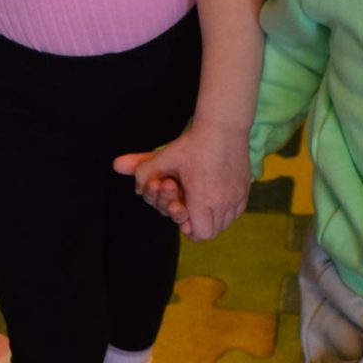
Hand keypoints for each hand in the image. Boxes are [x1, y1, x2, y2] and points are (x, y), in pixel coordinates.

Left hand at [114, 119, 250, 240]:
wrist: (224, 127)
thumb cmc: (193, 144)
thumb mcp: (164, 156)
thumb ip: (142, 169)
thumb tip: (117, 168)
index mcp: (203, 200)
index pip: (199, 234)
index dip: (188, 228)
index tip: (183, 214)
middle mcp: (223, 203)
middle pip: (211, 232)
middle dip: (198, 225)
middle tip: (190, 209)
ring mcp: (237, 198)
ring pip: (225, 224)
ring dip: (212, 218)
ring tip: (203, 202)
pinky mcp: (245, 191)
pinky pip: (236, 212)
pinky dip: (226, 210)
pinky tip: (216, 195)